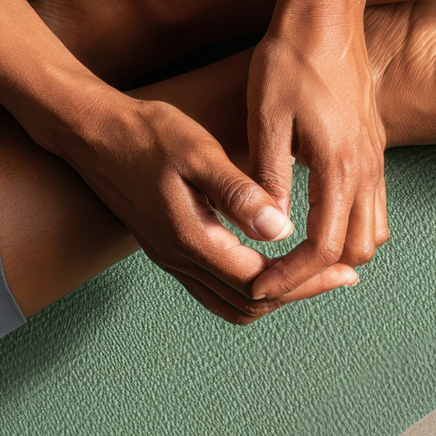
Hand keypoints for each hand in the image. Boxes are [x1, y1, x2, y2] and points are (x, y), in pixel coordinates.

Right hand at [58, 94, 330, 323]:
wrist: (91, 131)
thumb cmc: (146, 134)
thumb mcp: (198, 153)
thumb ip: (238, 193)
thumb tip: (280, 230)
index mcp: (191, 239)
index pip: (262, 283)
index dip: (307, 282)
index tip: (344, 270)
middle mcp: (179, 260)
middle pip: (249, 303)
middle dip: (300, 294)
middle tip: (342, 277)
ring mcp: (170, 259)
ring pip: (230, 303)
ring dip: (276, 296)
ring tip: (316, 277)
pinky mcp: (167, 249)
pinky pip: (213, 289)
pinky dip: (249, 288)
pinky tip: (273, 264)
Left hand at [244, 12, 388, 300]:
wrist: (327, 12)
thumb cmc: (289, 58)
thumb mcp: (266, 118)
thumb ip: (269, 177)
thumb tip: (267, 230)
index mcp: (340, 166)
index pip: (325, 246)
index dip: (292, 274)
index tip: (261, 283)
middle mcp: (367, 167)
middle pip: (359, 249)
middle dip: (320, 270)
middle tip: (277, 272)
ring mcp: (376, 157)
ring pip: (374, 229)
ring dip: (340, 249)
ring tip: (295, 251)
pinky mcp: (375, 145)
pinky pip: (374, 203)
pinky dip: (350, 224)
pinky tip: (315, 215)